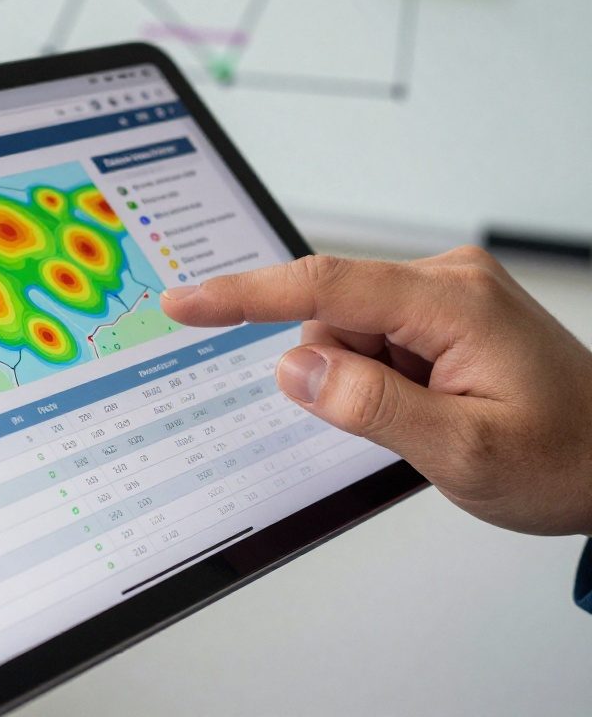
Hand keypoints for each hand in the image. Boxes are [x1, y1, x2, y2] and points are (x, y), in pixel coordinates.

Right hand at [161, 247, 591, 535]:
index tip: (185, 303)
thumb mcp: (464, 454)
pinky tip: (429, 403)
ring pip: (348, 332)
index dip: (243, 296)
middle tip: (405, 425)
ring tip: (431, 417)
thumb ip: (370, 408)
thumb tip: (294, 369)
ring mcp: (445, 293)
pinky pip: (373, 338)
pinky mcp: (442, 311)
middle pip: (333, 316)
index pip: (323, 286)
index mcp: (451, 302)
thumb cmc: (567, 457)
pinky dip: (380, 377)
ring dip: (365, 382)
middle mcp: (446, 280)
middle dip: (341, 376)